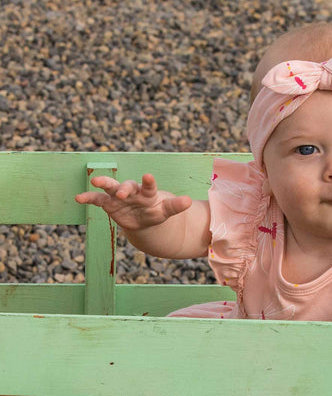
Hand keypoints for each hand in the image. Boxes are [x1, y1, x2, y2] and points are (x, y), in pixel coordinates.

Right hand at [75, 173, 191, 231]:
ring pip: (110, 187)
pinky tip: (78, 198)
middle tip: (122, 193)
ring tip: (95, 181)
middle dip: (124, 188)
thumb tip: (189, 201)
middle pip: (126, 186)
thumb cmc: (155, 211)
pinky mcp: (108, 203)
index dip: (148, 182)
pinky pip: (96, 199)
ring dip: (103, 183)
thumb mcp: (166, 211)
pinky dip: (88, 197)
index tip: (148, 176)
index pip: (148, 186)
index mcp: (147, 192)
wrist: (143, 218)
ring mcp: (118, 196)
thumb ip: (175, 206)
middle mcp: (132, 191)